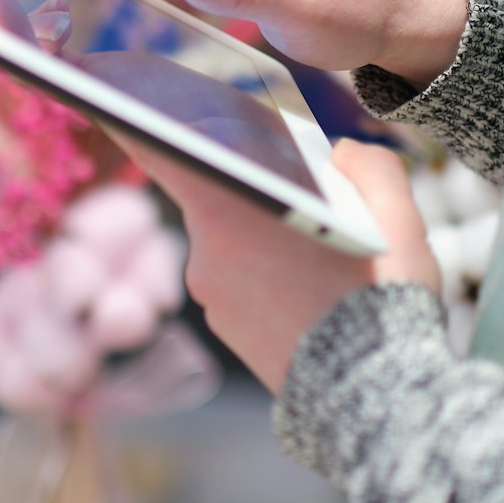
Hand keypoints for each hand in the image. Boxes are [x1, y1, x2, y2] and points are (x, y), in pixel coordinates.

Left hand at [112, 132, 438, 391]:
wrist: (377, 406)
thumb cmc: (382, 302)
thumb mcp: (395, 216)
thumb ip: (366, 166)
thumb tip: (339, 156)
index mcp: (229, 212)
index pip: (162, 151)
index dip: (135, 119)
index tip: (108, 96)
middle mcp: (205, 254)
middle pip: (219, 198)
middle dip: (256, 191)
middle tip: (310, 199)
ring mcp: (213, 300)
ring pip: (236, 246)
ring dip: (268, 241)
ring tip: (328, 260)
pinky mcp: (229, 333)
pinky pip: (243, 286)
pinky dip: (269, 280)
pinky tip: (317, 294)